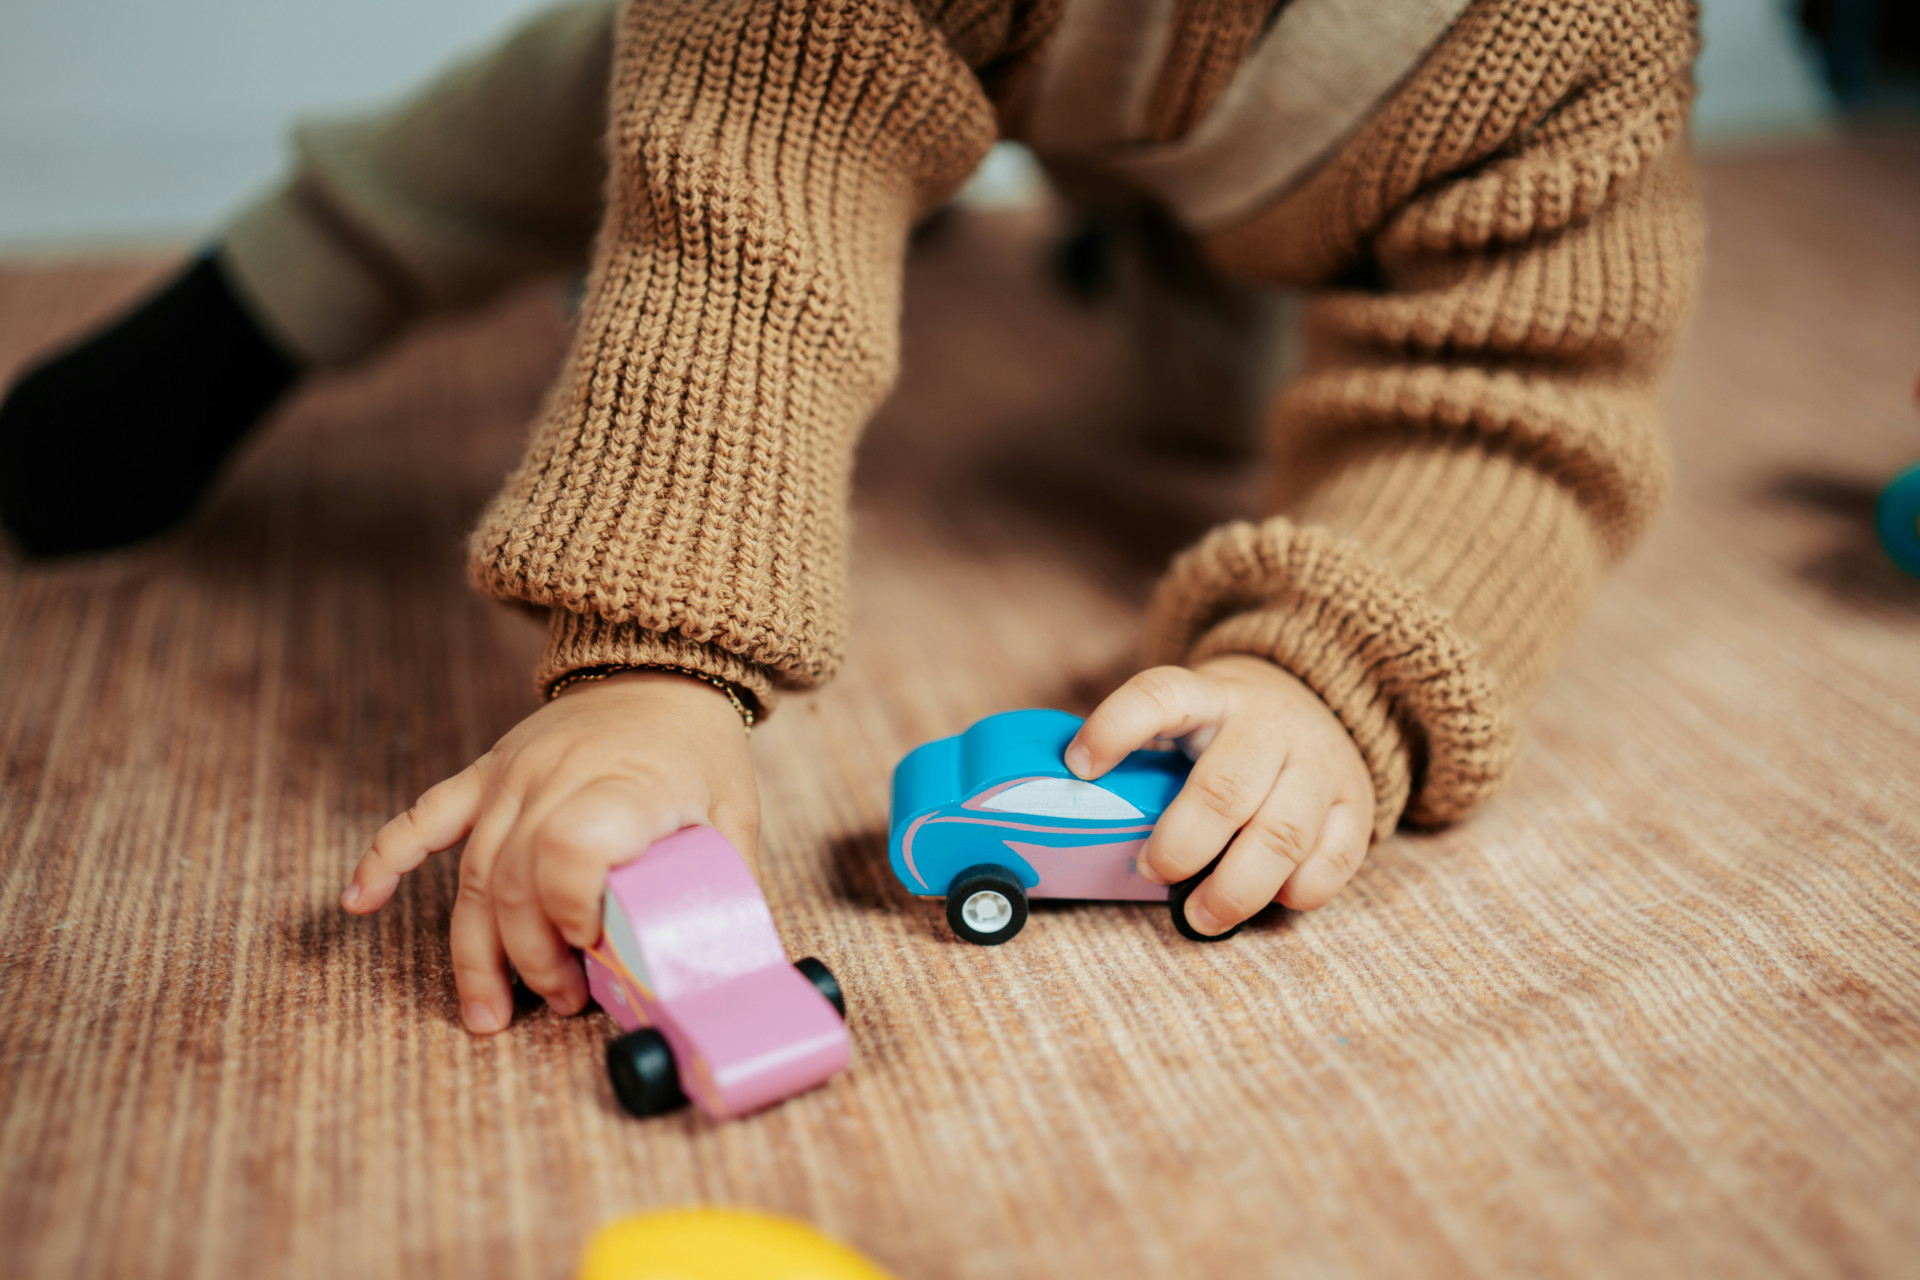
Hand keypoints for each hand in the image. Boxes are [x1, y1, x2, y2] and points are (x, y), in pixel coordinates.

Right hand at [340, 671, 757, 1033]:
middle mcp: (555, 779)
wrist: (663, 667)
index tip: (592, 953)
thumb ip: (723, 887)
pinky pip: (425, 818)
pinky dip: (386, 859)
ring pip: (472, 872)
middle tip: (560, 1003)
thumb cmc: (699, 751)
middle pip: (513, 879)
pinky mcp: (486, 774)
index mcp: (622, 786)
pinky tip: (359, 902)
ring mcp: (511, 776)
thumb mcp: (734, 815)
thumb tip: (718, 967)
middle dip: (529, 958)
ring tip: (487, 1012)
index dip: (570, 912)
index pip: (568, 849)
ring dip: (475, 950)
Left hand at [1065, 655, 1373, 935]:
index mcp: (1211, 695)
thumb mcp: (1186, 716)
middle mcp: (1268, 724)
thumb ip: (1146, 755)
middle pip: (1224, 788)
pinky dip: (1298, 891)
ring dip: (1235, 889)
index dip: (1116, 728)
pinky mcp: (1357, 802)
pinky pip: (1335, 858)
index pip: (1161, 694)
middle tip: (1152, 872)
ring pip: (1283, 833)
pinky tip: (1272, 900)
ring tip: (1200, 916)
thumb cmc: (1227, 729)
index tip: (1080, 766)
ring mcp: (1319, 762)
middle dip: (1181, 845)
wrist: (1319, 694)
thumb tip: (1082, 819)